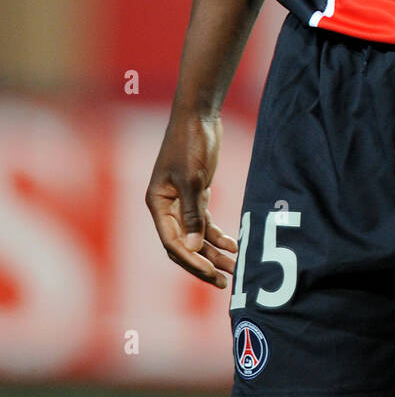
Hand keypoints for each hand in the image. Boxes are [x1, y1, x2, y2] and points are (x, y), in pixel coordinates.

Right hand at [146, 112, 237, 287]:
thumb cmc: (191, 143)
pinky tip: (234, 246)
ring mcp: (181, 201)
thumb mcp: (193, 179)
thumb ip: (192, 214)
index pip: (172, 242)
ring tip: (235, 269)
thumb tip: (193, 248)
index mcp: (157, 203)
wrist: (200, 114)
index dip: (192, 261)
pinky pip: (204, 223)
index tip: (212, 274)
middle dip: (204, 264)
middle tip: (225, 282)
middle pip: (183, 245)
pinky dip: (217, 235)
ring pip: (196, 236)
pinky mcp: (195, 194)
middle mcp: (166, 206)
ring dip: (214, 253)